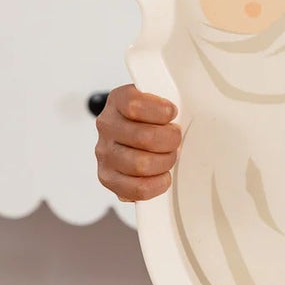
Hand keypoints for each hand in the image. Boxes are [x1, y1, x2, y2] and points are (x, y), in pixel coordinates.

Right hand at [94, 84, 180, 201]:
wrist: (134, 129)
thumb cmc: (153, 114)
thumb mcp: (160, 95)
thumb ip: (169, 96)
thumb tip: (181, 110)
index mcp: (118, 100)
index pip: (135, 105)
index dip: (162, 111)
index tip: (173, 113)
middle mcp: (107, 126)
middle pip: (144, 137)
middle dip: (170, 140)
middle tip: (175, 139)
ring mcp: (104, 153)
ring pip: (141, 164)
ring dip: (164, 162)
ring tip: (169, 156)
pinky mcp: (108, 177)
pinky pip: (136, 188)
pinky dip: (156, 184)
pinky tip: (162, 175)